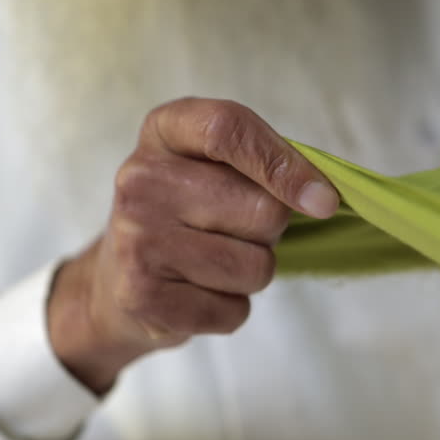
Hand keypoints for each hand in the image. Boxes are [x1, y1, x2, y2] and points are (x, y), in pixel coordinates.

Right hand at [47, 98, 339, 392]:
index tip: (324, 200)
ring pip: (255, 267)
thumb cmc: (187, 214)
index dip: (284, 164)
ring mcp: (137, 238)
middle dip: (271, 230)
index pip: (229, 129)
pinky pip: (234, 310)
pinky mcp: (142, 295)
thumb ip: (266, 164)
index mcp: (164, 132)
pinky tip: (197, 292)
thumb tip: (324, 199)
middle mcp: (141, 179)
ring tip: (214, 263)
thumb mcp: (213, 167)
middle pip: (263, 210)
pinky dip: (231, 309)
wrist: (115, 281)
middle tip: (235, 231)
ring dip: (253, 272)